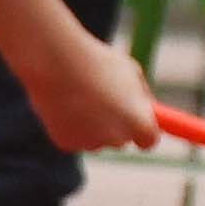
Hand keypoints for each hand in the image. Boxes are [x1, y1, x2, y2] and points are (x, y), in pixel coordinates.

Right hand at [12, 21, 161, 160]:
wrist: (56, 62)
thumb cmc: (96, 61)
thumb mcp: (128, 71)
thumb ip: (139, 94)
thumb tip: (143, 106)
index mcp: (140, 123)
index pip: (148, 140)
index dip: (142, 128)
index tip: (135, 117)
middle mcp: (119, 139)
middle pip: (121, 139)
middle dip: (114, 124)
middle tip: (102, 98)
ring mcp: (92, 143)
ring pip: (95, 138)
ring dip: (91, 123)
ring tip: (79, 93)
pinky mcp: (67, 143)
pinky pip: (73, 136)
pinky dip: (70, 124)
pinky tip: (64, 103)